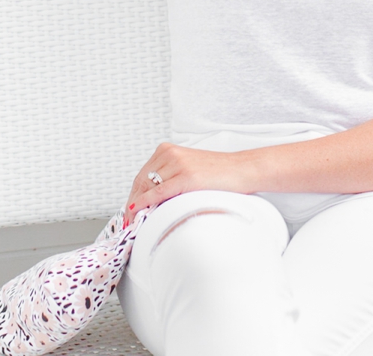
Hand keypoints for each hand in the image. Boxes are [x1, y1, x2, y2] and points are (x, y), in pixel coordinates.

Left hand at [126, 143, 258, 214]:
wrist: (242, 169)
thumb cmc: (219, 172)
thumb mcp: (188, 168)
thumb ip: (169, 177)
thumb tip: (150, 199)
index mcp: (168, 150)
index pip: (141, 175)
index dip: (133, 195)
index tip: (130, 210)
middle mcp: (170, 154)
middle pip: (140, 181)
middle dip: (133, 202)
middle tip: (129, 221)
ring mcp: (178, 164)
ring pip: (147, 187)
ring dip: (138, 207)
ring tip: (135, 222)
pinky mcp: (186, 177)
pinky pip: (159, 192)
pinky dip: (146, 202)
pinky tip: (138, 210)